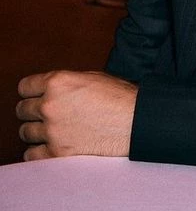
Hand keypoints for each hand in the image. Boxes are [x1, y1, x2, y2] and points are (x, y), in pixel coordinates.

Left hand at [16, 70, 137, 160]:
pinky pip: (31, 155)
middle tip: (45, 114)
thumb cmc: (119, 97)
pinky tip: (50, 145)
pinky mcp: (57, 152)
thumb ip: (66, 84)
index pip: (25, 87)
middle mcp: (50, 105)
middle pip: (22, 110)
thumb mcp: (91, 78)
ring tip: (51, 130)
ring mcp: (52, 130)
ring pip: (25, 132)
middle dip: (32, 111)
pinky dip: (38, 151)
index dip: (31, 91)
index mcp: (58, 82)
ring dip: (36, 131)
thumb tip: (53, 91)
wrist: (135, 121)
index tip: (34, 96)